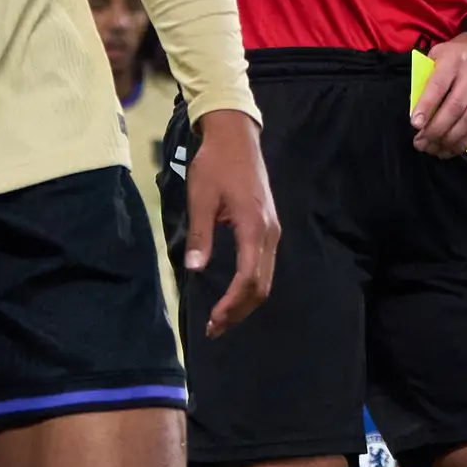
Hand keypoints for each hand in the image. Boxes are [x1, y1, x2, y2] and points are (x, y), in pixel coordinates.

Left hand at [182, 107, 279, 335]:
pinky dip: (251, 286)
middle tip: (214, 329)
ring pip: (266, 278)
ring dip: (245, 302)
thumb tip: (194, 269)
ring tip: (222, 318)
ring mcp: (272, 230)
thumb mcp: (201, 198)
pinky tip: (233, 294)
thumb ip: (200, 235)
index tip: (213, 320)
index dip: (231, 304)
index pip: (248, 278)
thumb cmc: (215, 164)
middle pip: (261, 285)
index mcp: (253, 227)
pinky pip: (264, 266)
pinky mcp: (268, 227)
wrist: (236, 137)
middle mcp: (269, 233)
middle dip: (238, 311)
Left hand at [409, 31, 466, 155]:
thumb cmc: (455, 54)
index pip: (439, 86)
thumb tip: (414, 106)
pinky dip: (464, 142)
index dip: (426, 106)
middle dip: (436, 129)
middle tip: (420, 143)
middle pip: (455, 107)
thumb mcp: (437, 54)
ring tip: (433, 149)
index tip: (415, 124)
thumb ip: (426, 77)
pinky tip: (450, 150)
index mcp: (453, 61)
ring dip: (449, 140)